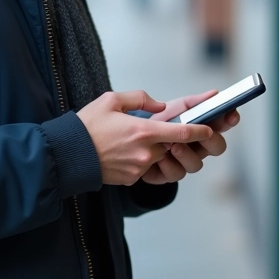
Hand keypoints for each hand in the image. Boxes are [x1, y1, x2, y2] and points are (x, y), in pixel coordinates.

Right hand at [76, 91, 214, 185]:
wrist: (67, 156)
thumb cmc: (87, 125)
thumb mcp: (111, 100)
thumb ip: (140, 98)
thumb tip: (160, 105)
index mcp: (143, 131)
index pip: (182, 133)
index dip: (200, 131)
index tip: (210, 128)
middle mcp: (145, 152)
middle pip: (169, 144)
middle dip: (165, 137)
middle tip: (146, 128)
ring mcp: (139, 168)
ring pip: (157, 156)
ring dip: (150, 148)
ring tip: (127, 139)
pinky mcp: (131, 179)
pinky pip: (144, 167)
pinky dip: (138, 158)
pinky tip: (120, 151)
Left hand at [140, 90, 240, 184]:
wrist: (130, 139)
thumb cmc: (154, 123)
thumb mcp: (172, 109)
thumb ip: (193, 103)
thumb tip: (214, 94)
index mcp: (201, 127)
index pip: (223, 124)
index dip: (230, 119)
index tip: (230, 115)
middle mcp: (197, 146)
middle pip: (218, 147)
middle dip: (212, 141)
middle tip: (204, 134)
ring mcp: (185, 161)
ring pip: (197, 164)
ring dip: (186, 154)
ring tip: (173, 146)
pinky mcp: (170, 174)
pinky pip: (176, 174)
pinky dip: (168, 165)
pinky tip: (159, 157)